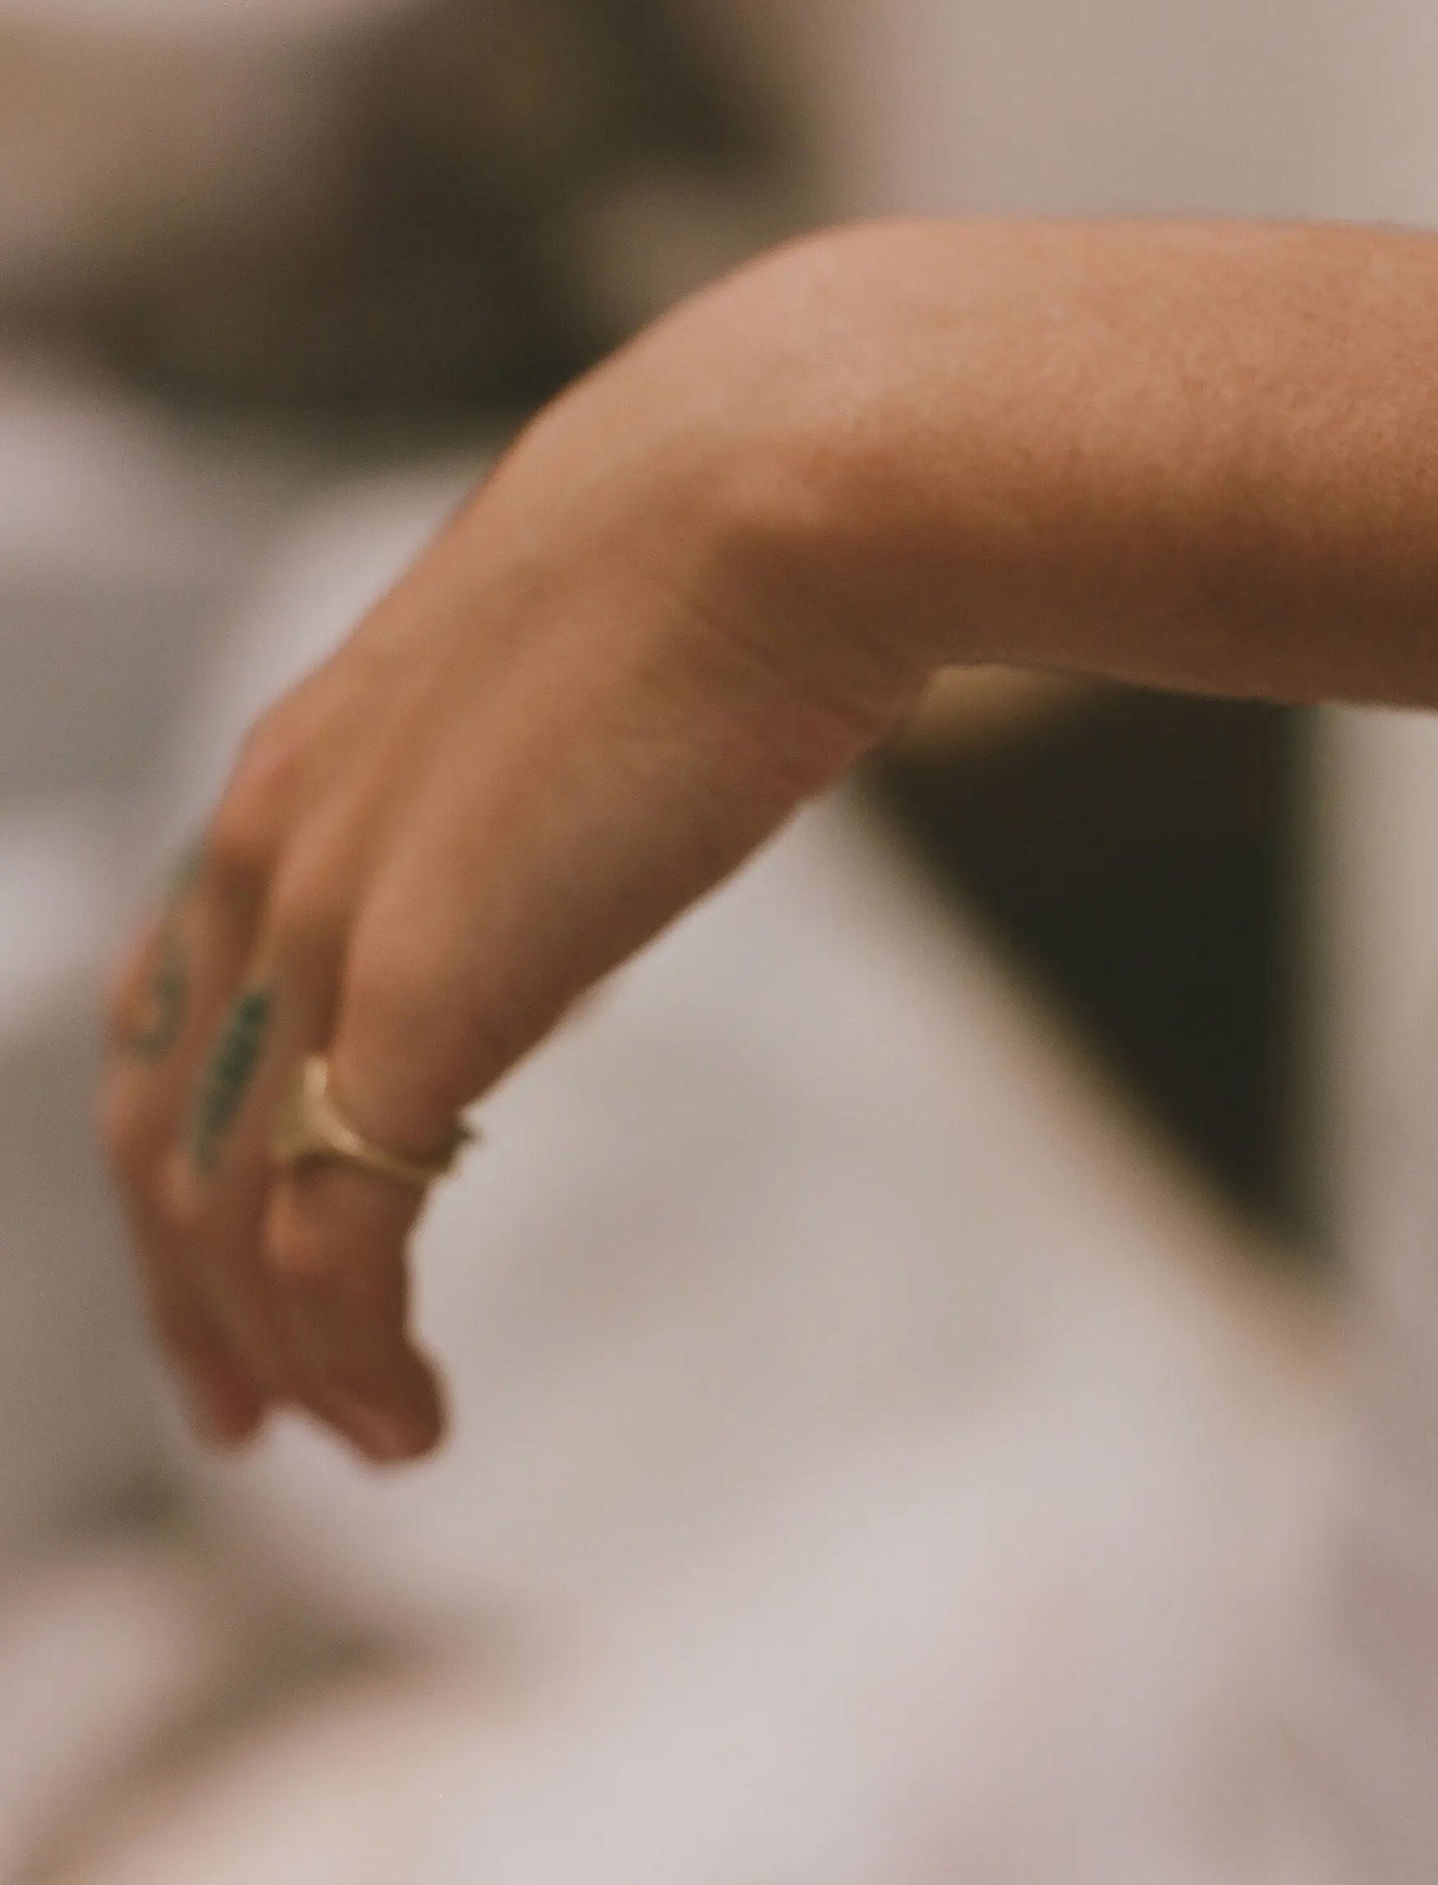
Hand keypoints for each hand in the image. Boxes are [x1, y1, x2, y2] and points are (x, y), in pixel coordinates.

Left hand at [97, 230, 924, 1462]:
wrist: (766, 500)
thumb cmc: (719, 565)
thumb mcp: (586, 689)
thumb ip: (542, 775)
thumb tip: (602, 816)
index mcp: (303, 778)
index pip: (180, 1009)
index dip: (185, 1152)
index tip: (236, 1258)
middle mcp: (274, 856)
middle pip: (167, 1131)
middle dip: (189, 1294)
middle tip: (251, 1417)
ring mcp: (330, 925)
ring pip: (230, 1206)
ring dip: (281, 1351)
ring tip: (362, 1442)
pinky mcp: (417, 996)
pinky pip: (333, 1238)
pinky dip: (353, 1351)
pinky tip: (420, 1414)